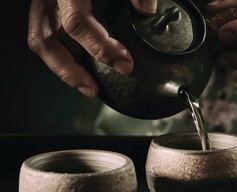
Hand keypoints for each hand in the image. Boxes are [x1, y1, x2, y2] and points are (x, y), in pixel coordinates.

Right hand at [27, 0, 157, 97]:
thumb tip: (147, 10)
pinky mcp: (47, 5)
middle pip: (46, 38)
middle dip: (69, 69)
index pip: (76, 22)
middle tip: (93, 89)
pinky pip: (46, 33)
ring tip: (86, 87)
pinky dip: (63, 55)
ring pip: (41, 39)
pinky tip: (81, 68)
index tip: (124, 63)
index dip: (100, 47)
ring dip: (62, 68)